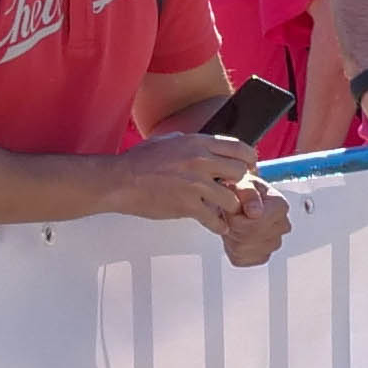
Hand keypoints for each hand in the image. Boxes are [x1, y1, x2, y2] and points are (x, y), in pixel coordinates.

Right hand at [108, 129, 266, 240]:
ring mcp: (195, 184)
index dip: (249, 160)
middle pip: (241, 172)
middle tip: (238, 192)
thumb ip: (190, 143)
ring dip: (230, 207)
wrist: (119, 181)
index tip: (249, 168)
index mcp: (198, 143)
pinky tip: (217, 226)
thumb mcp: (167, 141)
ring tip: (226, 211)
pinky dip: (218, 225)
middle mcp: (201, 161)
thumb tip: (204, 145)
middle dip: (241, 183)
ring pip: (232, 198)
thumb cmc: (138, 162)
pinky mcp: (187, 206)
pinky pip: (214, 219)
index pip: (239, 147)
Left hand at [217, 176, 292, 266]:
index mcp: (280, 206)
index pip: (255, 223)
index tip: (233, 207)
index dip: (235, 216)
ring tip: (233, 223)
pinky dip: (231, 249)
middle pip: (248, 237)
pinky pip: (240, 259)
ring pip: (242, 249)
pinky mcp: (261, 257)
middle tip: (230, 215)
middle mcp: (282, 227)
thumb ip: (247, 193)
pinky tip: (235, 235)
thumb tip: (255, 212)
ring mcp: (273, 244)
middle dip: (232, 226)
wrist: (239, 200)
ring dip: (230, 237)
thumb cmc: (241, 190)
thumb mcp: (241, 183)